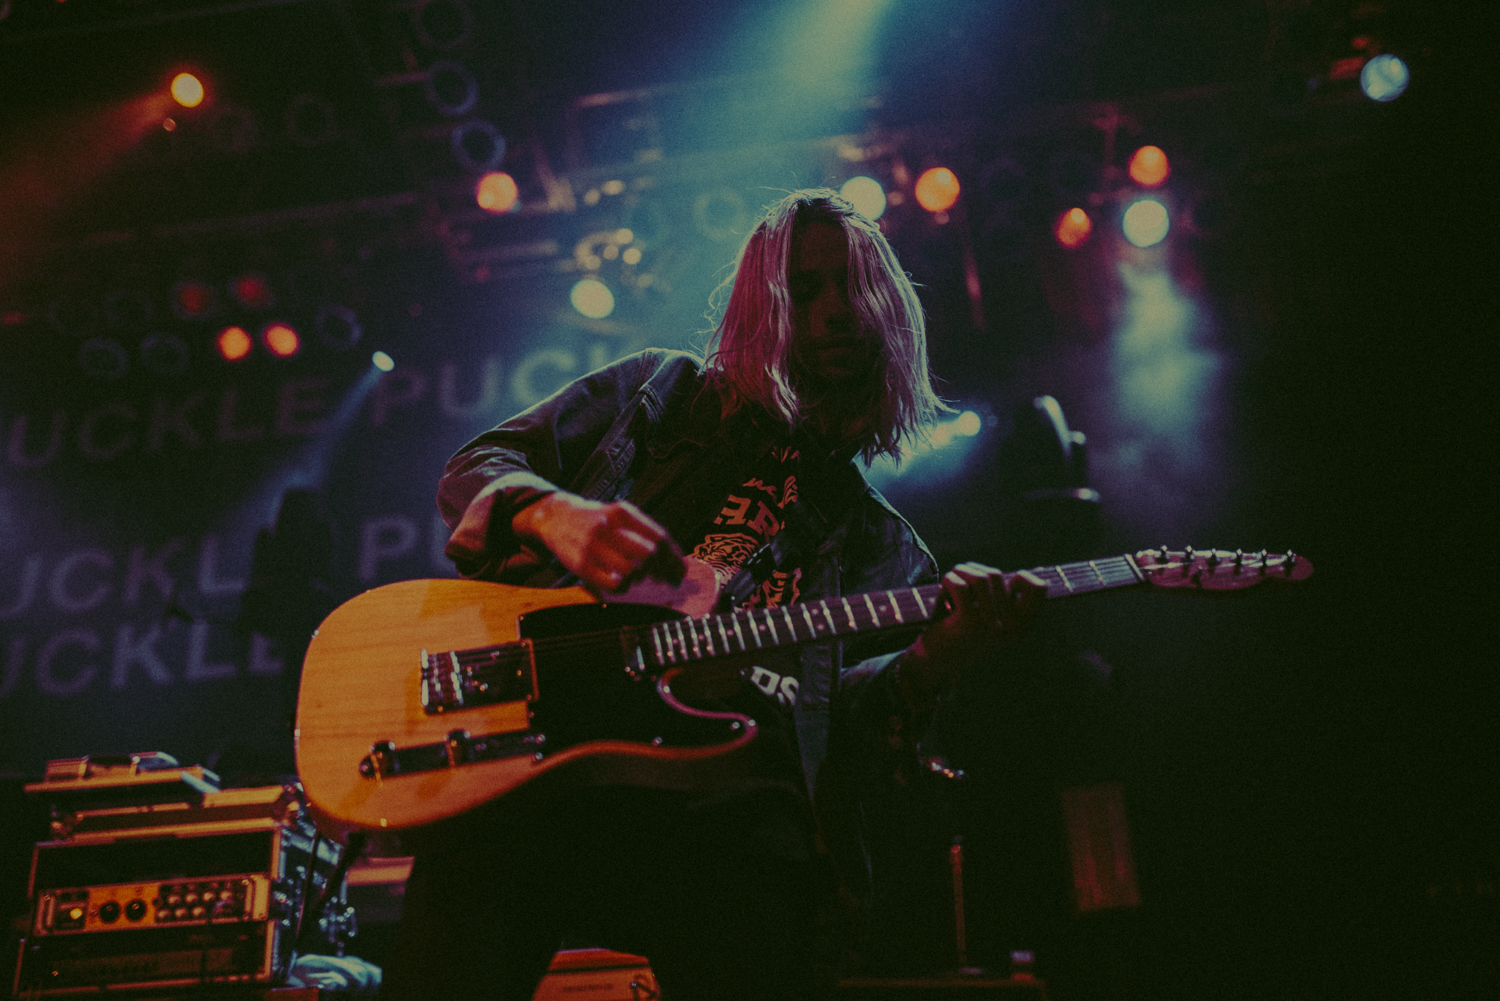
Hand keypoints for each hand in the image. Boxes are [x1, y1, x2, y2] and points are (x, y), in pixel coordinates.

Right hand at [512, 492, 683, 594]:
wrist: (556, 517)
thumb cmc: (598, 520)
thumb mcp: (621, 515)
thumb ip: (646, 532)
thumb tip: (675, 562)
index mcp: (623, 513)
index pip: (658, 538)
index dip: (673, 559)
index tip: (680, 572)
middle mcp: (608, 527)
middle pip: (648, 555)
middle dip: (661, 570)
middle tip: (662, 579)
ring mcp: (592, 546)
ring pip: (631, 572)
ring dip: (638, 578)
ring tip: (634, 575)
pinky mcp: (580, 565)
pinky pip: (613, 585)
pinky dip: (622, 587)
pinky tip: (620, 582)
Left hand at [899, 562, 1046, 706]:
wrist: (938, 664)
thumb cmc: (965, 633)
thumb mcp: (993, 617)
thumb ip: (1006, 597)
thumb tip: (1023, 573)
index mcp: (1023, 625)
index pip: (1038, 588)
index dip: (1021, 578)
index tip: (1000, 587)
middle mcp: (1012, 627)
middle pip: (996, 575)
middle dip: (972, 571)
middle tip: (959, 585)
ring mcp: (991, 625)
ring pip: (978, 577)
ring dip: (959, 574)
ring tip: (950, 585)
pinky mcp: (968, 623)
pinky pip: (960, 585)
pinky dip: (948, 582)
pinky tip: (943, 596)